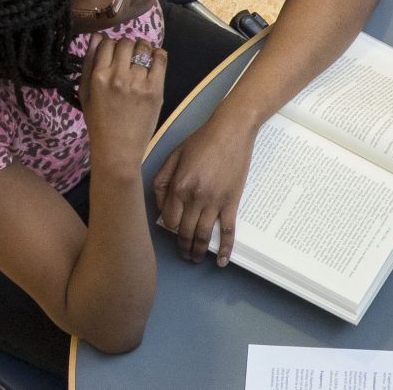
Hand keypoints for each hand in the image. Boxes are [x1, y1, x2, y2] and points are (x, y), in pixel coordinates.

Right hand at [80, 36, 166, 152]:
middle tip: (127, 56)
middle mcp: (118, 76)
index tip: (113, 52)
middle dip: (126, 45)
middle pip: (125, 42)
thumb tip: (96, 37)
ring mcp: (139, 82)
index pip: (106, 42)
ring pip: (143, 47)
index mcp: (98, 77)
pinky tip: (154, 60)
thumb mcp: (85, 93)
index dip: (109, 44)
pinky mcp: (156, 90)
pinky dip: (158, 54)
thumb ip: (88, 64)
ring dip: (142, 48)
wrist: (118, 149)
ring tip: (141, 57)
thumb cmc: (98, 123)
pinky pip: (161, 59)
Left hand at [155, 120, 256, 265]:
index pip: (170, 219)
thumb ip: (161, 181)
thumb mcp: (172, 156)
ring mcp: (215, 202)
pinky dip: (226, 248)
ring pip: (204, 235)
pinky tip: (223, 261)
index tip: (174, 227)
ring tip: (195, 258)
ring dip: (198, 251)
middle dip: (183, 247)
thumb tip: (161, 205)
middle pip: (185, 232)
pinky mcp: (231, 202)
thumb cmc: (201, 141)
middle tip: (183, 254)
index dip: (171, 226)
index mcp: (179, 186)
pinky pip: (228, 230)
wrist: (231, 131)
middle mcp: (195, 198)